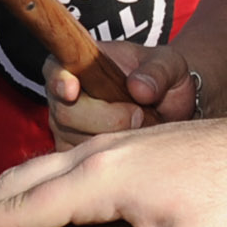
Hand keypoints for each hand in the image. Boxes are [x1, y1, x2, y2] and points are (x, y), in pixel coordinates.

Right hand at [0, 117, 226, 226]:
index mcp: (103, 178)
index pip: (26, 205)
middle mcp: (102, 154)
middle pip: (27, 179)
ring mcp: (120, 146)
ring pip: (51, 168)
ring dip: (21, 195)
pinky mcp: (138, 147)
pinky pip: (76, 166)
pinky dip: (51, 187)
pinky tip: (65, 213)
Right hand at [45, 41, 197, 149]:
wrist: (169, 106)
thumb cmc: (161, 77)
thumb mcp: (169, 64)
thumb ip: (157, 71)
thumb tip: (138, 88)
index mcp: (76, 62)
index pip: (57, 71)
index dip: (60, 82)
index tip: (72, 90)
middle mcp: (62, 95)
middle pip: (68, 114)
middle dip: (109, 119)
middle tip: (140, 113)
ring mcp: (64, 126)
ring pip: (79, 142)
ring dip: (116, 138)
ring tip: (140, 123)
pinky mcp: (72, 152)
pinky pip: (86, 164)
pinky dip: (113, 157)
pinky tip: (131, 142)